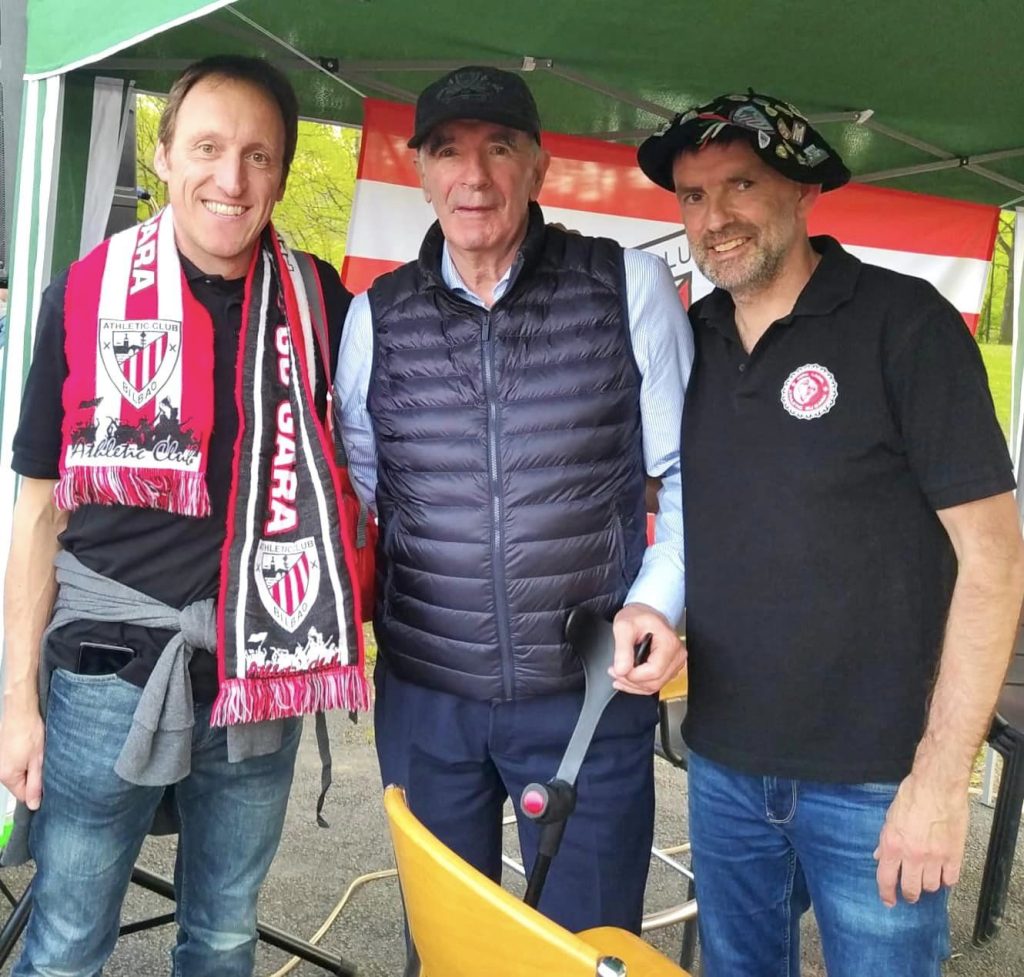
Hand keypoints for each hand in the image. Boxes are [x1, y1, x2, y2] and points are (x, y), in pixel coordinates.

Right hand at [0, 703, 44, 809]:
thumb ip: (36, 784)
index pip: (22, 795)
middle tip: (42, 762)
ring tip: (35, 753)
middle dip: (33, 776)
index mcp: (7, 776)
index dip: (37, 790)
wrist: (21, 712)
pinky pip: (13, 763)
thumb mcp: (38, 761)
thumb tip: (34, 804)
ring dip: (28, 766)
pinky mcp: (1, 753)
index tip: (46, 780)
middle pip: (19, 784)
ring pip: (17, 773)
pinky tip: (30, 748)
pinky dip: (23, 759)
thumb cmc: (30, 732)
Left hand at [609, 602, 684, 694]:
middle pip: (654, 682)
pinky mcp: (670, 668)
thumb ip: (622, 649)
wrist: (646, 612)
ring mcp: (675, 662)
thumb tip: (621, 670)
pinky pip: (655, 683)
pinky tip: (627, 679)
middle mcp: (676, 655)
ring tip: (619, 675)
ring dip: (634, 685)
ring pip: (654, 686)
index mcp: (669, 643)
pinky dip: (639, 684)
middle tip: (614, 671)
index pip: (653, 671)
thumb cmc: (638, 616)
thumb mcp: (624, 626)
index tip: (618, 670)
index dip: (633, 676)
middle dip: (631, 681)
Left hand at [873, 772, 968, 906]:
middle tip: (910, 893)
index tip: (888, 902)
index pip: (885, 879)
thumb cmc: (911, 796)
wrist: (937, 786)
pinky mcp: (954, 855)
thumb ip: (884, 840)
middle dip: (909, 894)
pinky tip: (943, 874)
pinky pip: (951, 879)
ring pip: (931, 887)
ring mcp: (935, 857)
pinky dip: (946, 880)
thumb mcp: (890, 817)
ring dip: (928, 885)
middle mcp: (912, 855)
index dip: (886, 894)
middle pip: (911, 889)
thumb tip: (878, 856)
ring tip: (926, 878)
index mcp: (892, 845)